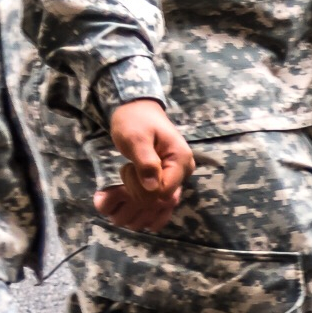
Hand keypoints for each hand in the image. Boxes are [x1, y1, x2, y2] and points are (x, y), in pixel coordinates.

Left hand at [95, 99, 191, 230]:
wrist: (137, 110)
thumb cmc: (135, 121)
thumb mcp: (136, 139)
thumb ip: (145, 162)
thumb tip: (152, 188)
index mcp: (181, 160)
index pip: (165, 192)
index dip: (143, 190)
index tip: (129, 169)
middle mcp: (184, 171)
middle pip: (163, 199)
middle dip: (138, 191)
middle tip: (127, 168)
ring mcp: (177, 176)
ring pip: (160, 201)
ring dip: (138, 195)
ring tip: (130, 172)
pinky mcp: (169, 178)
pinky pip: (158, 198)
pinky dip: (143, 196)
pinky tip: (133, 183)